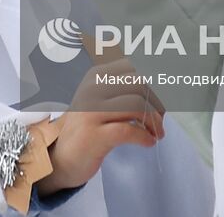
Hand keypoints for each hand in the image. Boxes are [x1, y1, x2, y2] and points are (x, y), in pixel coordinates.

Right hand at [35, 59, 165, 196]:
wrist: (62, 157)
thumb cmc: (88, 127)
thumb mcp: (101, 99)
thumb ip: (125, 88)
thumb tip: (162, 85)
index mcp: (96, 75)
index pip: (134, 67)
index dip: (154, 82)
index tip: (161, 100)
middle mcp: (92, 88)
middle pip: (139, 84)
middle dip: (157, 102)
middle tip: (160, 119)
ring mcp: (91, 111)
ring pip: (136, 106)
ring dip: (154, 122)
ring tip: (157, 133)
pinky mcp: (93, 135)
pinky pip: (129, 130)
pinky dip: (145, 137)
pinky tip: (149, 142)